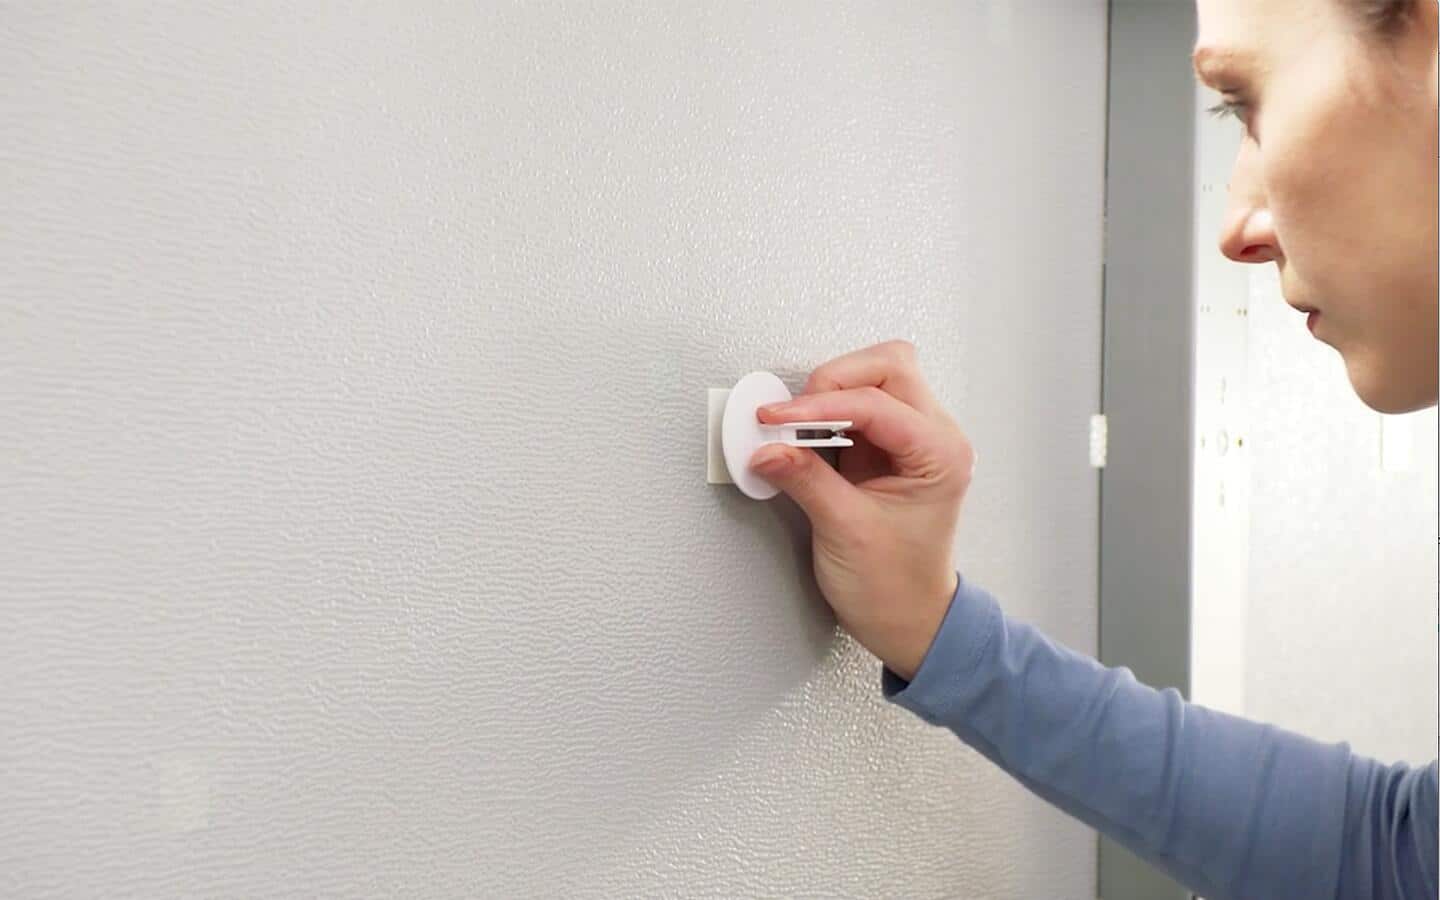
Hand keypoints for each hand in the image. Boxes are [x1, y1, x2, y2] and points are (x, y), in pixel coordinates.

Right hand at [749, 340, 976, 680]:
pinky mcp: (888, 449)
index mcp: (940, 455)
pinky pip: (859, 407)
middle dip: (835, 381)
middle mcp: (935, 438)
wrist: (908, 621)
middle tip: (792, 415)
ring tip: (796, 427)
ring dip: (832, 394)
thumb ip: (805, 480)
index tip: (776, 418)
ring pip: (876, 378)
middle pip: (889, 366)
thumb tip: (767, 447)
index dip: (819, 405)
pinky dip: (828, 414)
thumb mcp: (845, 532)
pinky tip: (806, 437)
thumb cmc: (894, 587)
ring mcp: (913, 440)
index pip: (877, 402)